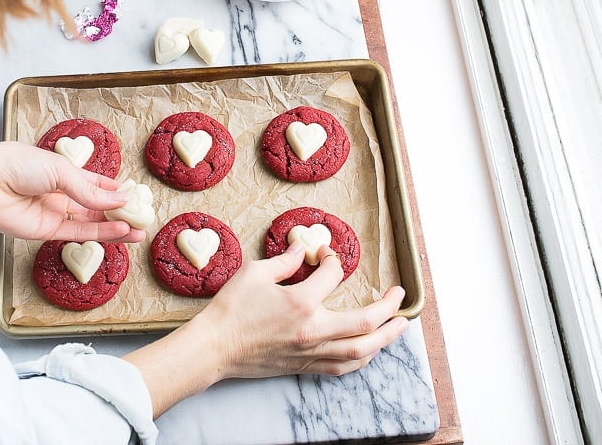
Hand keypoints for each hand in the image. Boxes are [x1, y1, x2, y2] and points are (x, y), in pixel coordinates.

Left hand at [0, 138, 143, 243]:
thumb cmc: (20, 164)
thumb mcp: (61, 170)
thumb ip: (89, 190)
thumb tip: (118, 199)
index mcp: (64, 172)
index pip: (95, 183)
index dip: (115, 190)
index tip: (136, 196)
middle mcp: (61, 194)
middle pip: (96, 205)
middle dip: (119, 212)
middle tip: (143, 217)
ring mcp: (55, 213)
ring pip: (92, 222)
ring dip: (116, 227)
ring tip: (139, 230)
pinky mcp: (46, 231)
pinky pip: (78, 233)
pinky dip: (100, 233)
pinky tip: (120, 232)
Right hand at [196, 243, 407, 379]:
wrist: (215, 348)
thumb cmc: (231, 309)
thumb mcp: (255, 273)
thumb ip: (286, 260)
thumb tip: (305, 249)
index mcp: (301, 302)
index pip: (333, 275)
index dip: (334, 259)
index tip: (326, 253)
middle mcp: (313, 330)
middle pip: (365, 322)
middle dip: (389, 308)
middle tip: (400, 295)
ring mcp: (311, 352)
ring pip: (361, 351)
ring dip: (385, 338)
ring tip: (399, 326)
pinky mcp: (305, 367)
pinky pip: (343, 367)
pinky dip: (362, 358)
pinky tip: (370, 351)